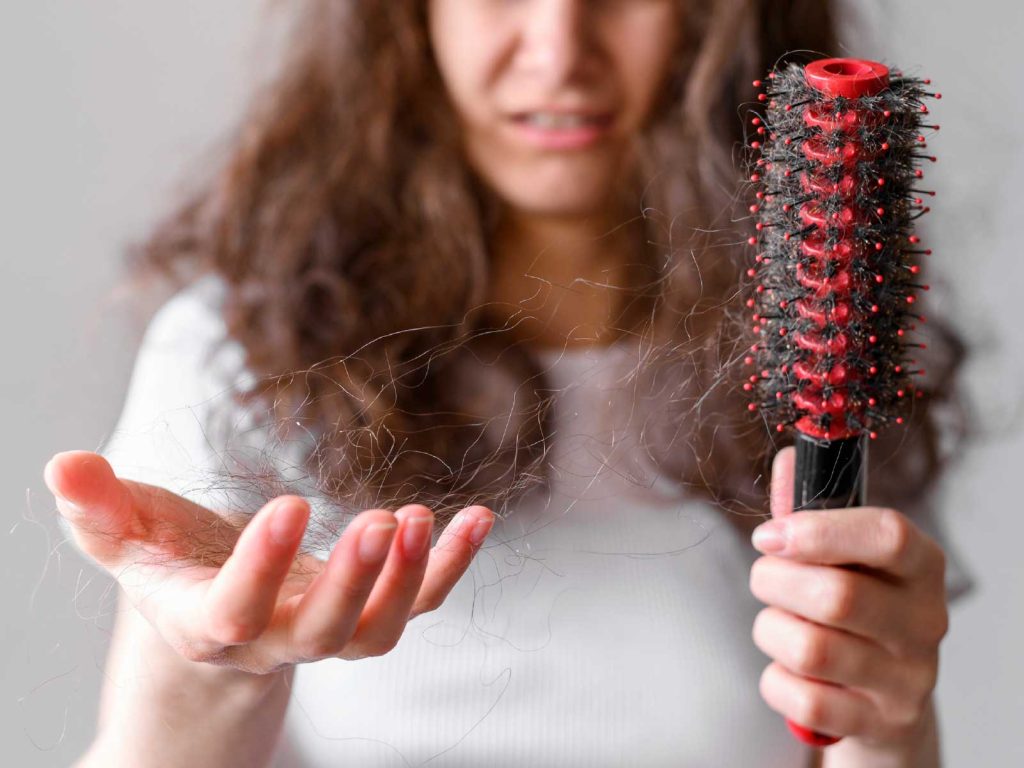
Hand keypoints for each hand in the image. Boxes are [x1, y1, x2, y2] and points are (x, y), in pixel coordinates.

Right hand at [44, 450, 493, 674]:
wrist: (220, 613)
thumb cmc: (172, 569)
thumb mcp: (128, 540)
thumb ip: (98, 510)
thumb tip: (61, 463)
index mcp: (210, 623)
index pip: (235, 611)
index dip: (262, 568)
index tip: (290, 503)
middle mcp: (276, 639)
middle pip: (322, 633)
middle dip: (353, 583)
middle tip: (382, 522)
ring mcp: (331, 631)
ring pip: (378, 630)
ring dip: (411, 579)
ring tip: (426, 517)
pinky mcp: (370, 611)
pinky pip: (421, 601)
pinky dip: (451, 566)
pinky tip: (478, 517)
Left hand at [748, 446, 948, 747]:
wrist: (882, 700)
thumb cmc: (854, 611)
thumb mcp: (842, 557)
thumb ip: (811, 509)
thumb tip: (789, 457)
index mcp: (921, 566)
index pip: (888, 536)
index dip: (819, 531)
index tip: (770, 534)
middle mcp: (925, 622)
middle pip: (837, 596)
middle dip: (775, 582)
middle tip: (765, 578)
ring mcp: (906, 679)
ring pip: (811, 650)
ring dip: (771, 631)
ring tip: (778, 624)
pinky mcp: (879, 723)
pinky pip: (802, 700)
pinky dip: (776, 681)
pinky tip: (788, 670)